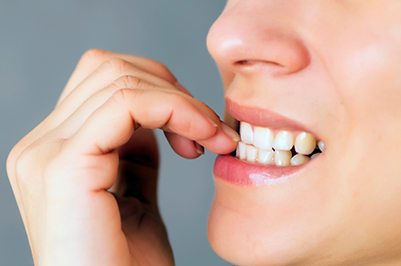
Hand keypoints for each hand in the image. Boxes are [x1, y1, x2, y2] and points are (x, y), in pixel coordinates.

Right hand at [6, 49, 238, 265]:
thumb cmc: (129, 263)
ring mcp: (46, 154)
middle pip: (109, 68)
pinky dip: (175, 109)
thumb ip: (135, 149)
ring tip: (210, 138)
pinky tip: (201, 138)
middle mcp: (41, 145)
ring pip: (120, 78)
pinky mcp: (63, 167)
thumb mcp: (135, 191)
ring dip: (181, 101)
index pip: (104, 80)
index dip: (161, 90)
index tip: (200, 128)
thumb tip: (154, 113)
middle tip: (208, 129)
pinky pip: (127, 104)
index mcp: (56, 149)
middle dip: (171, 89)